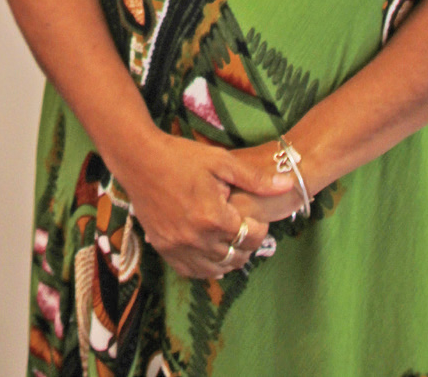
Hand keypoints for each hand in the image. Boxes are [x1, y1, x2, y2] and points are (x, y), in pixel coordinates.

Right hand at [116, 130, 291, 278]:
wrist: (139, 159)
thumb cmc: (180, 156)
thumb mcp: (221, 161)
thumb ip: (255, 179)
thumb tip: (288, 184)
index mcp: (214, 216)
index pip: (252, 236)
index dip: (259, 227)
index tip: (254, 216)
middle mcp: (197, 238)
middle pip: (237, 255)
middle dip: (246, 243)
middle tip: (242, 226)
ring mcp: (178, 247)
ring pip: (216, 269)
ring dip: (228, 257)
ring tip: (228, 238)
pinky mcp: (164, 249)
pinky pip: (192, 271)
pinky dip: (205, 266)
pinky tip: (209, 251)